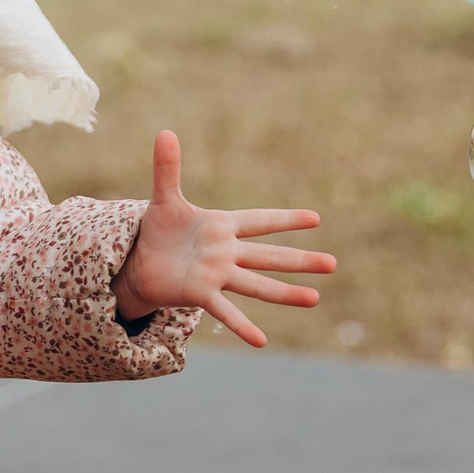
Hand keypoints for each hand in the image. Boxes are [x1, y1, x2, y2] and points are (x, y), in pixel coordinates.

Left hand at [113, 131, 331, 347]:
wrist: (140, 263)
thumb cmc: (159, 230)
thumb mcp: (163, 198)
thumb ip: (167, 168)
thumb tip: (165, 131)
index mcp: (222, 226)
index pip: (259, 220)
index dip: (285, 218)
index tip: (315, 218)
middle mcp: (226, 253)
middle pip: (268, 255)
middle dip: (299, 259)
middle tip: (333, 264)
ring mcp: (217, 275)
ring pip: (256, 284)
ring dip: (285, 292)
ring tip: (315, 298)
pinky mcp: (201, 294)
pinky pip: (225, 311)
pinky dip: (242, 326)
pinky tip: (261, 341)